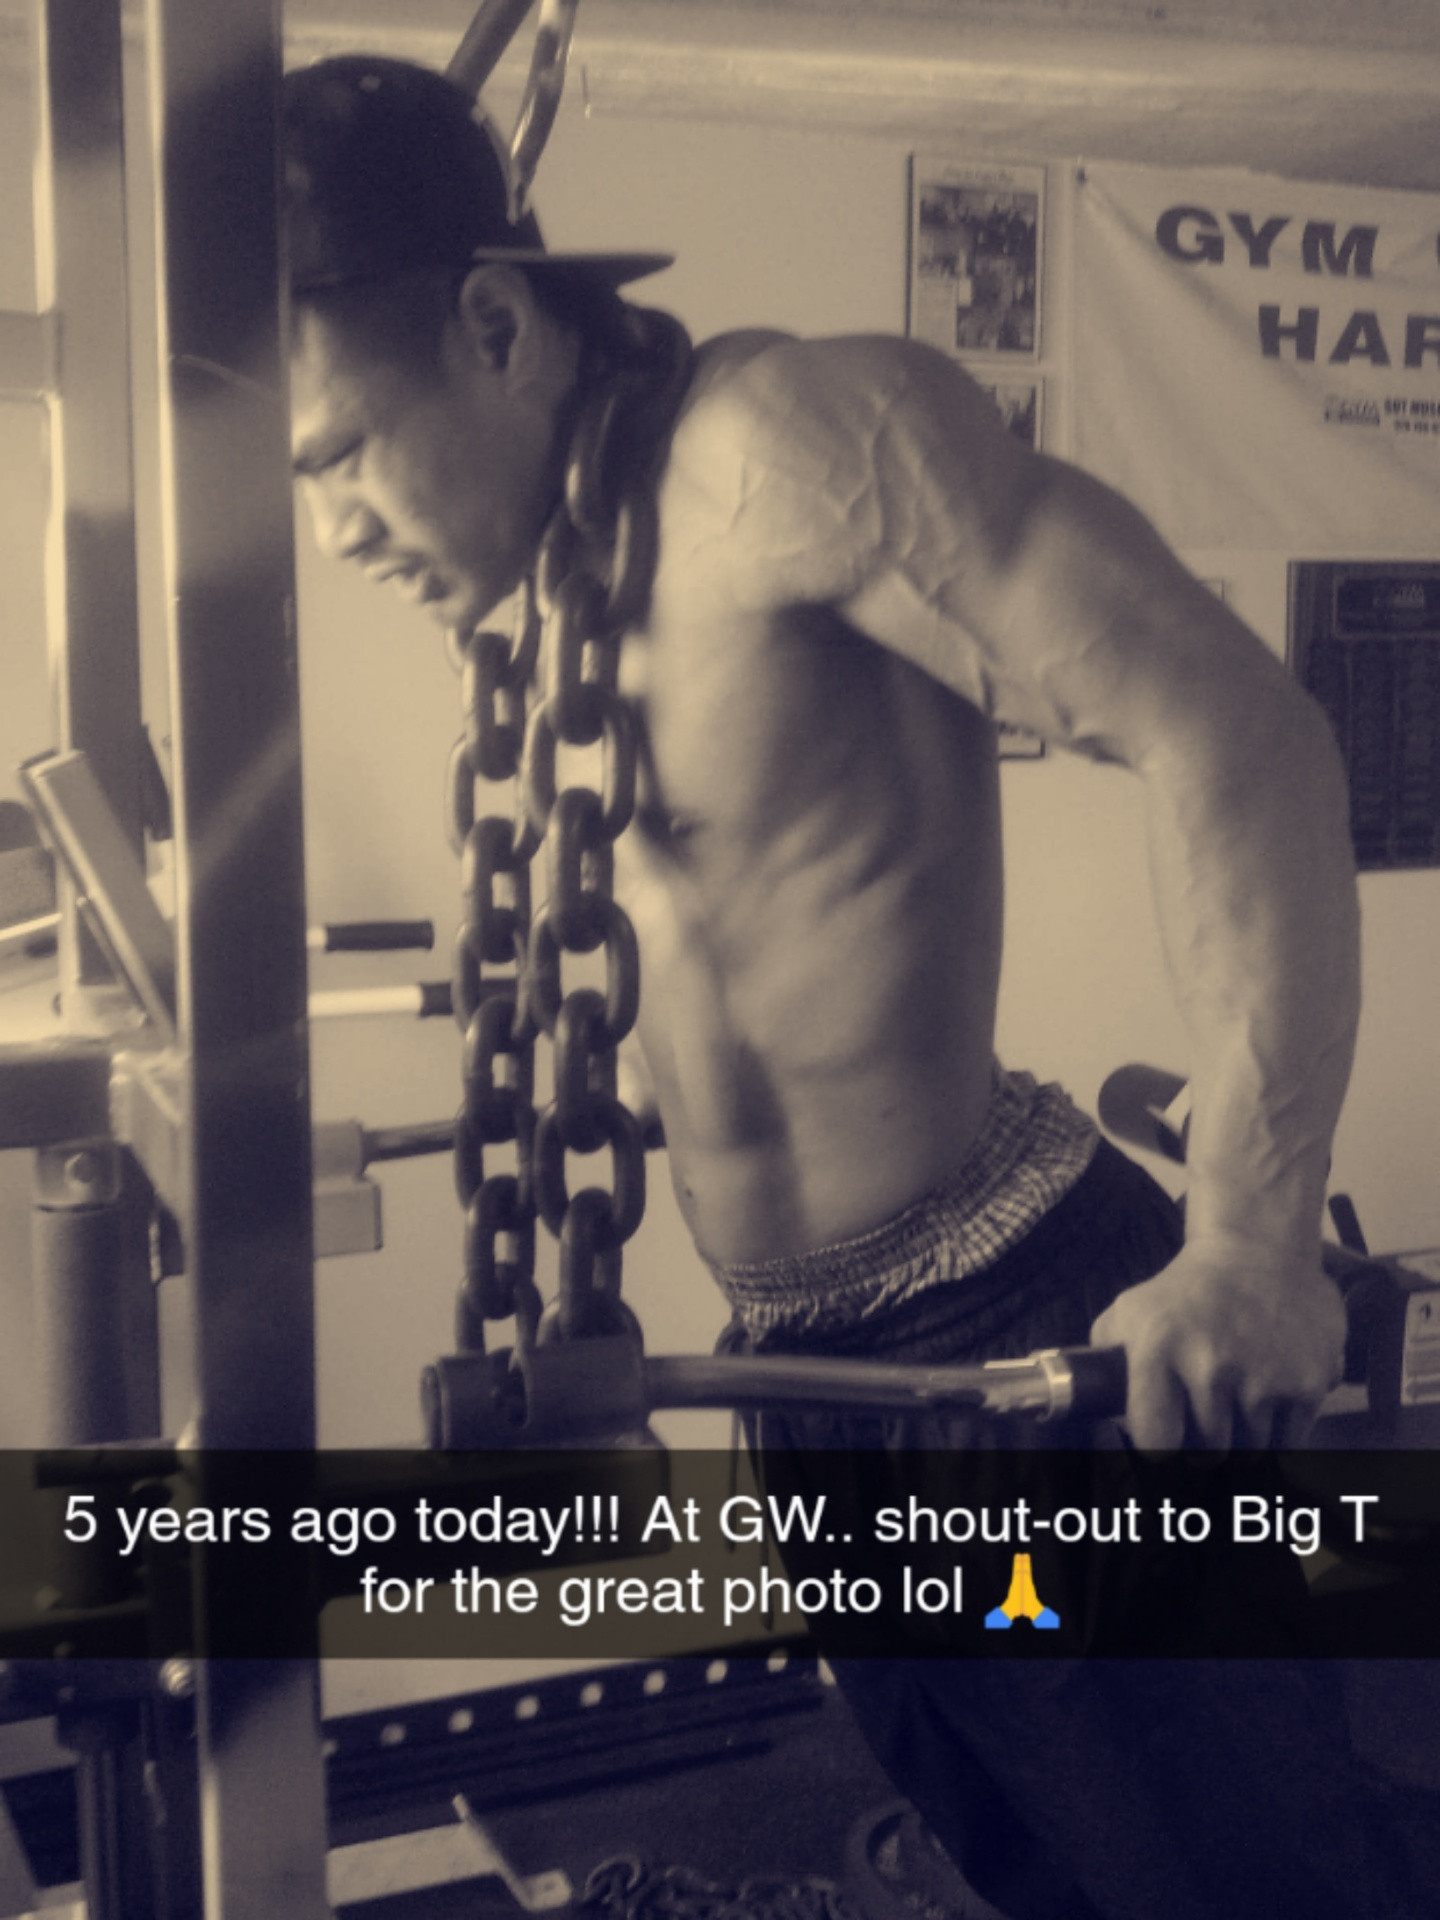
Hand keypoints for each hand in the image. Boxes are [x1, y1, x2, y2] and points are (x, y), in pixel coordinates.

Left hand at [1089, 1237, 1346, 1448]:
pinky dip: (1281, 1425)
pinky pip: (1290, 1438)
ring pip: (1251, 1449)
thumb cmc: (1185, 1291)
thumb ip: (1106, 1362)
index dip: (1159, 1444)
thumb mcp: (1129, 1312)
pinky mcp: (1308, 1383)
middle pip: (1208, 1452)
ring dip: (1245, 1434)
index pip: (1156, 1441)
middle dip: (1206, 1441)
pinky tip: (1270, 1390)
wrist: (1258, 1249)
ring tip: (1239, 1397)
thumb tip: (1100, 1407)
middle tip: (1208, 1412)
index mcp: (1158, 1349)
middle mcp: (1210, 1366)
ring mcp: (1263, 1377)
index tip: (1165, 1435)